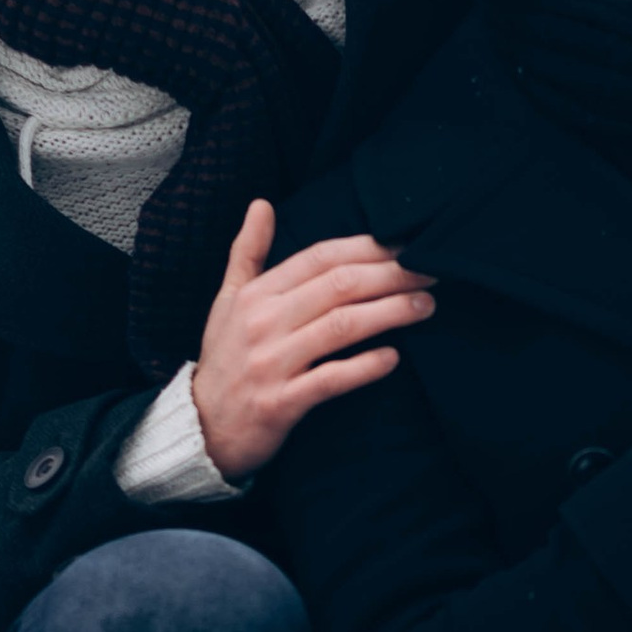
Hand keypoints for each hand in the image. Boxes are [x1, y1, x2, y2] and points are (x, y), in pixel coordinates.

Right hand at [189, 201, 435, 481]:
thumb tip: (261, 203)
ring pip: (341, 327)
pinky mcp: (281, 403)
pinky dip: (364, 367)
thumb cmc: (224, 359)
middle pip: (338, 286)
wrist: (200, 427)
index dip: (366, 247)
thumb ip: (247, 252)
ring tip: (426, 305)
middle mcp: (263, 322)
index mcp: (255, 295)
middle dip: (391, 275)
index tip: (405, 244)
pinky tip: (393, 358)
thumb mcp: (227, 301)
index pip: (319, 258)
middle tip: (430, 272)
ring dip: (390, 313)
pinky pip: (330, 380)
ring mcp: (272, 363)